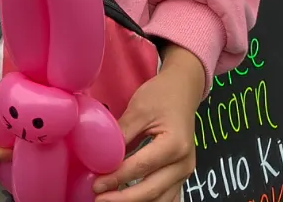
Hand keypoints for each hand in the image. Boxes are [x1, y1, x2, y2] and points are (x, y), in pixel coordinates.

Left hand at [93, 45, 206, 201]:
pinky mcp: (181, 176)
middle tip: (99, 199)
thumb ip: (122, 132)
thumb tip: (100, 154)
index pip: (142, 166)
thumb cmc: (161, 95)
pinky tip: (130, 200)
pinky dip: (149, 201)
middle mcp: (184, 164)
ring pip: (161, 199)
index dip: (118, 177)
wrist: (183, 90)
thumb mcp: (139, 108)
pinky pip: (166, 196)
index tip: (97, 184)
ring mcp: (185, 173)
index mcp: (175, 144)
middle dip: (124, 198)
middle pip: (152, 190)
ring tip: (110, 200)